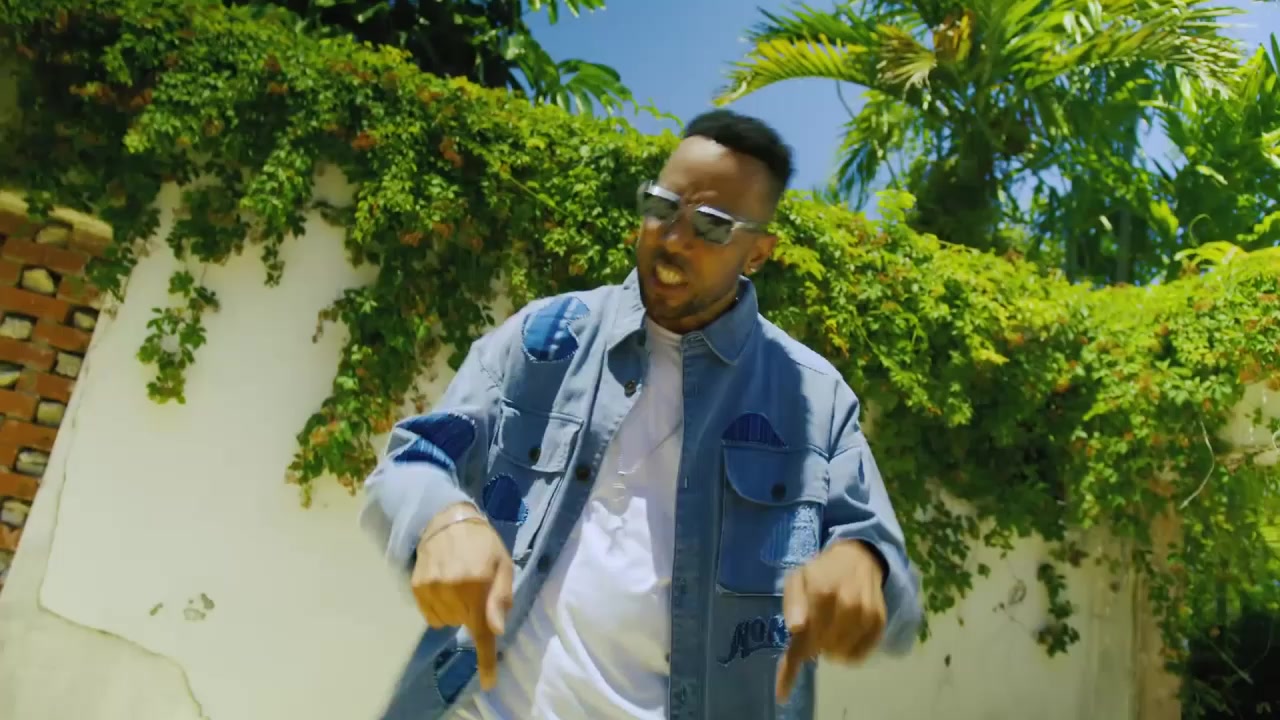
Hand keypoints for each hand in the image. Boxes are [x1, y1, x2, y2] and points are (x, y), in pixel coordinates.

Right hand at [411, 503, 513, 689]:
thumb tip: (496, 630)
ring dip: (455, 610)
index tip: (487, 682)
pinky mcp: (416, 587)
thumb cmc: (483, 543)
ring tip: (458, 583)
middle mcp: (452, 588)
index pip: (481, 630)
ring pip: (446, 622)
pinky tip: (443, 585)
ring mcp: (431, 588)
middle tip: (475, 586)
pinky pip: (431, 616)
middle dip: (473, 612)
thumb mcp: (503, 564)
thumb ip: (501, 598)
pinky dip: (439, 607)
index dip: (485, 659)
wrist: (447, 519)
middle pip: (464, 624)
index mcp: (478, 583)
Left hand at [776, 540, 886, 701]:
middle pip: (822, 648)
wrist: (857, 559)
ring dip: (829, 650)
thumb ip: (793, 602)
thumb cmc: (821, 572)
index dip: (794, 660)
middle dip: (811, 646)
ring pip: (841, 655)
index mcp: (822, 591)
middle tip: (811, 632)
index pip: (805, 636)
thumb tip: (796, 628)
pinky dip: (848, 654)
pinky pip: (860, 655)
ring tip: (828, 630)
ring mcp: (866, 614)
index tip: (783, 691)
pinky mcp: (880, 623)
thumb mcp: (797, 579)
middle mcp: (848, 604)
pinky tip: (843, 638)